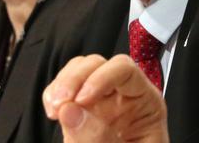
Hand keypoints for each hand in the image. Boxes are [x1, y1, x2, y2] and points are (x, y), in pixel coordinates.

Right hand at [43, 54, 169, 142]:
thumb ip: (100, 139)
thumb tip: (71, 110)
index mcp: (145, 104)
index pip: (126, 71)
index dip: (102, 77)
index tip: (81, 99)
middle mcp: (123, 98)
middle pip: (99, 65)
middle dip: (76, 77)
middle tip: (60, 102)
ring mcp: (100, 104)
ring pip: (80, 71)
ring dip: (62, 83)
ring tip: (54, 107)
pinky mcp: (80, 113)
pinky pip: (66, 90)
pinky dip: (54, 94)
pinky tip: (53, 110)